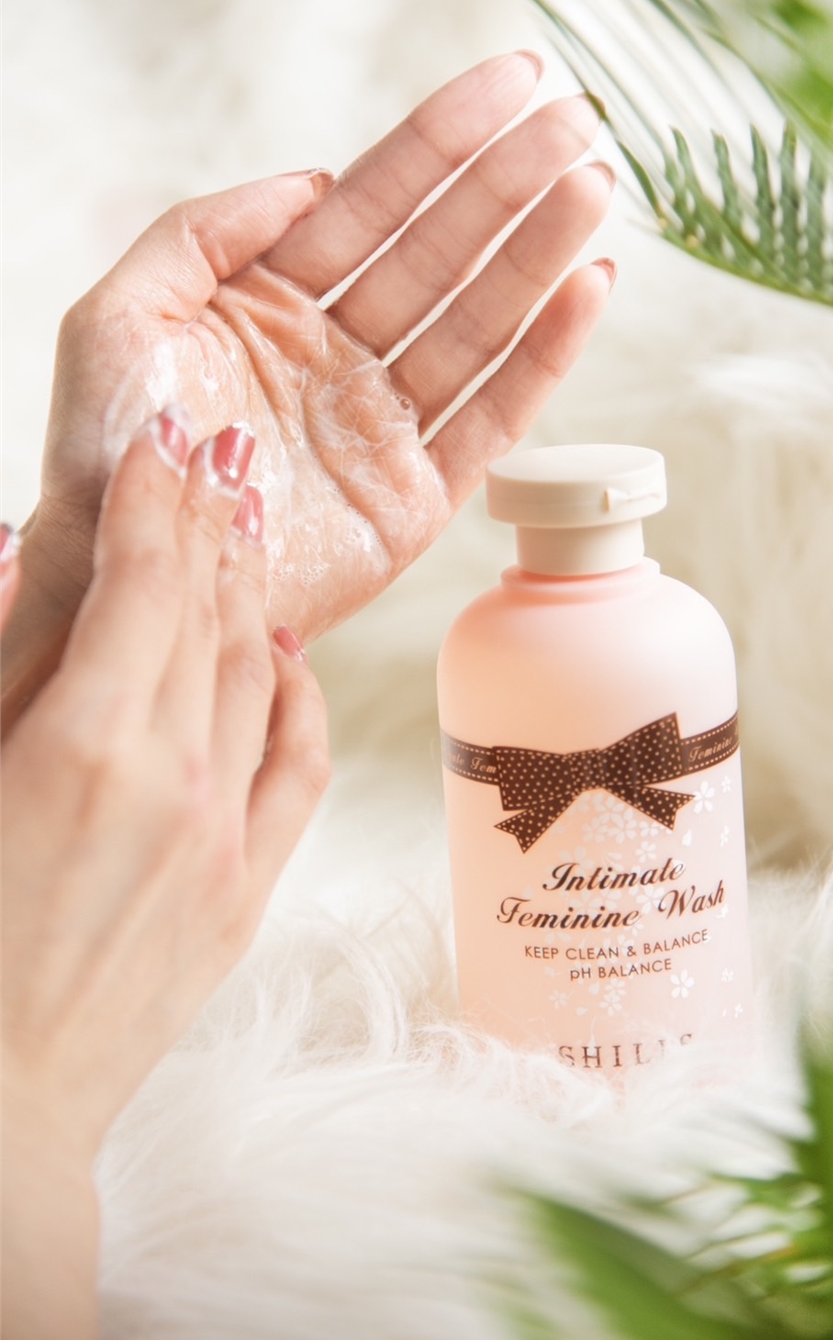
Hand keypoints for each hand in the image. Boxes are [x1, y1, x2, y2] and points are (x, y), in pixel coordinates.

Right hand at [2, 412, 328, 1339]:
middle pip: (208, 615)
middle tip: (211, 462)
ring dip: (248, 598)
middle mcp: (174, 780)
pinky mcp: (244, 895)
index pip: (143, 582)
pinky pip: (298, 770)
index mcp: (81, 747)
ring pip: (254, 678)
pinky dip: (296, 701)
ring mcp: (222, 840)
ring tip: (241, 538)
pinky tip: (286, 658)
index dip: (155, 501)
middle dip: (207, 527)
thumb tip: (17, 560)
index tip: (162, 444)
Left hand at [16, 54, 611, 674]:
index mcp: (275, 302)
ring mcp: (383, 425)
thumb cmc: (108, 458)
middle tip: (579, 123)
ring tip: (592, 189)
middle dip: (509, 185)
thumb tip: (312, 180)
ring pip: (479, 323)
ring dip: (538, 255)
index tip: (514, 82)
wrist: (134, 576)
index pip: (376, 201)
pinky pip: (492, 418)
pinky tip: (584, 292)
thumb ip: (200, 231)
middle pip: (442, 251)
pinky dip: (543, 359)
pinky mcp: (416, 498)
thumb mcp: (120, 316)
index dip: (444, 141)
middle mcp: (340, 354)